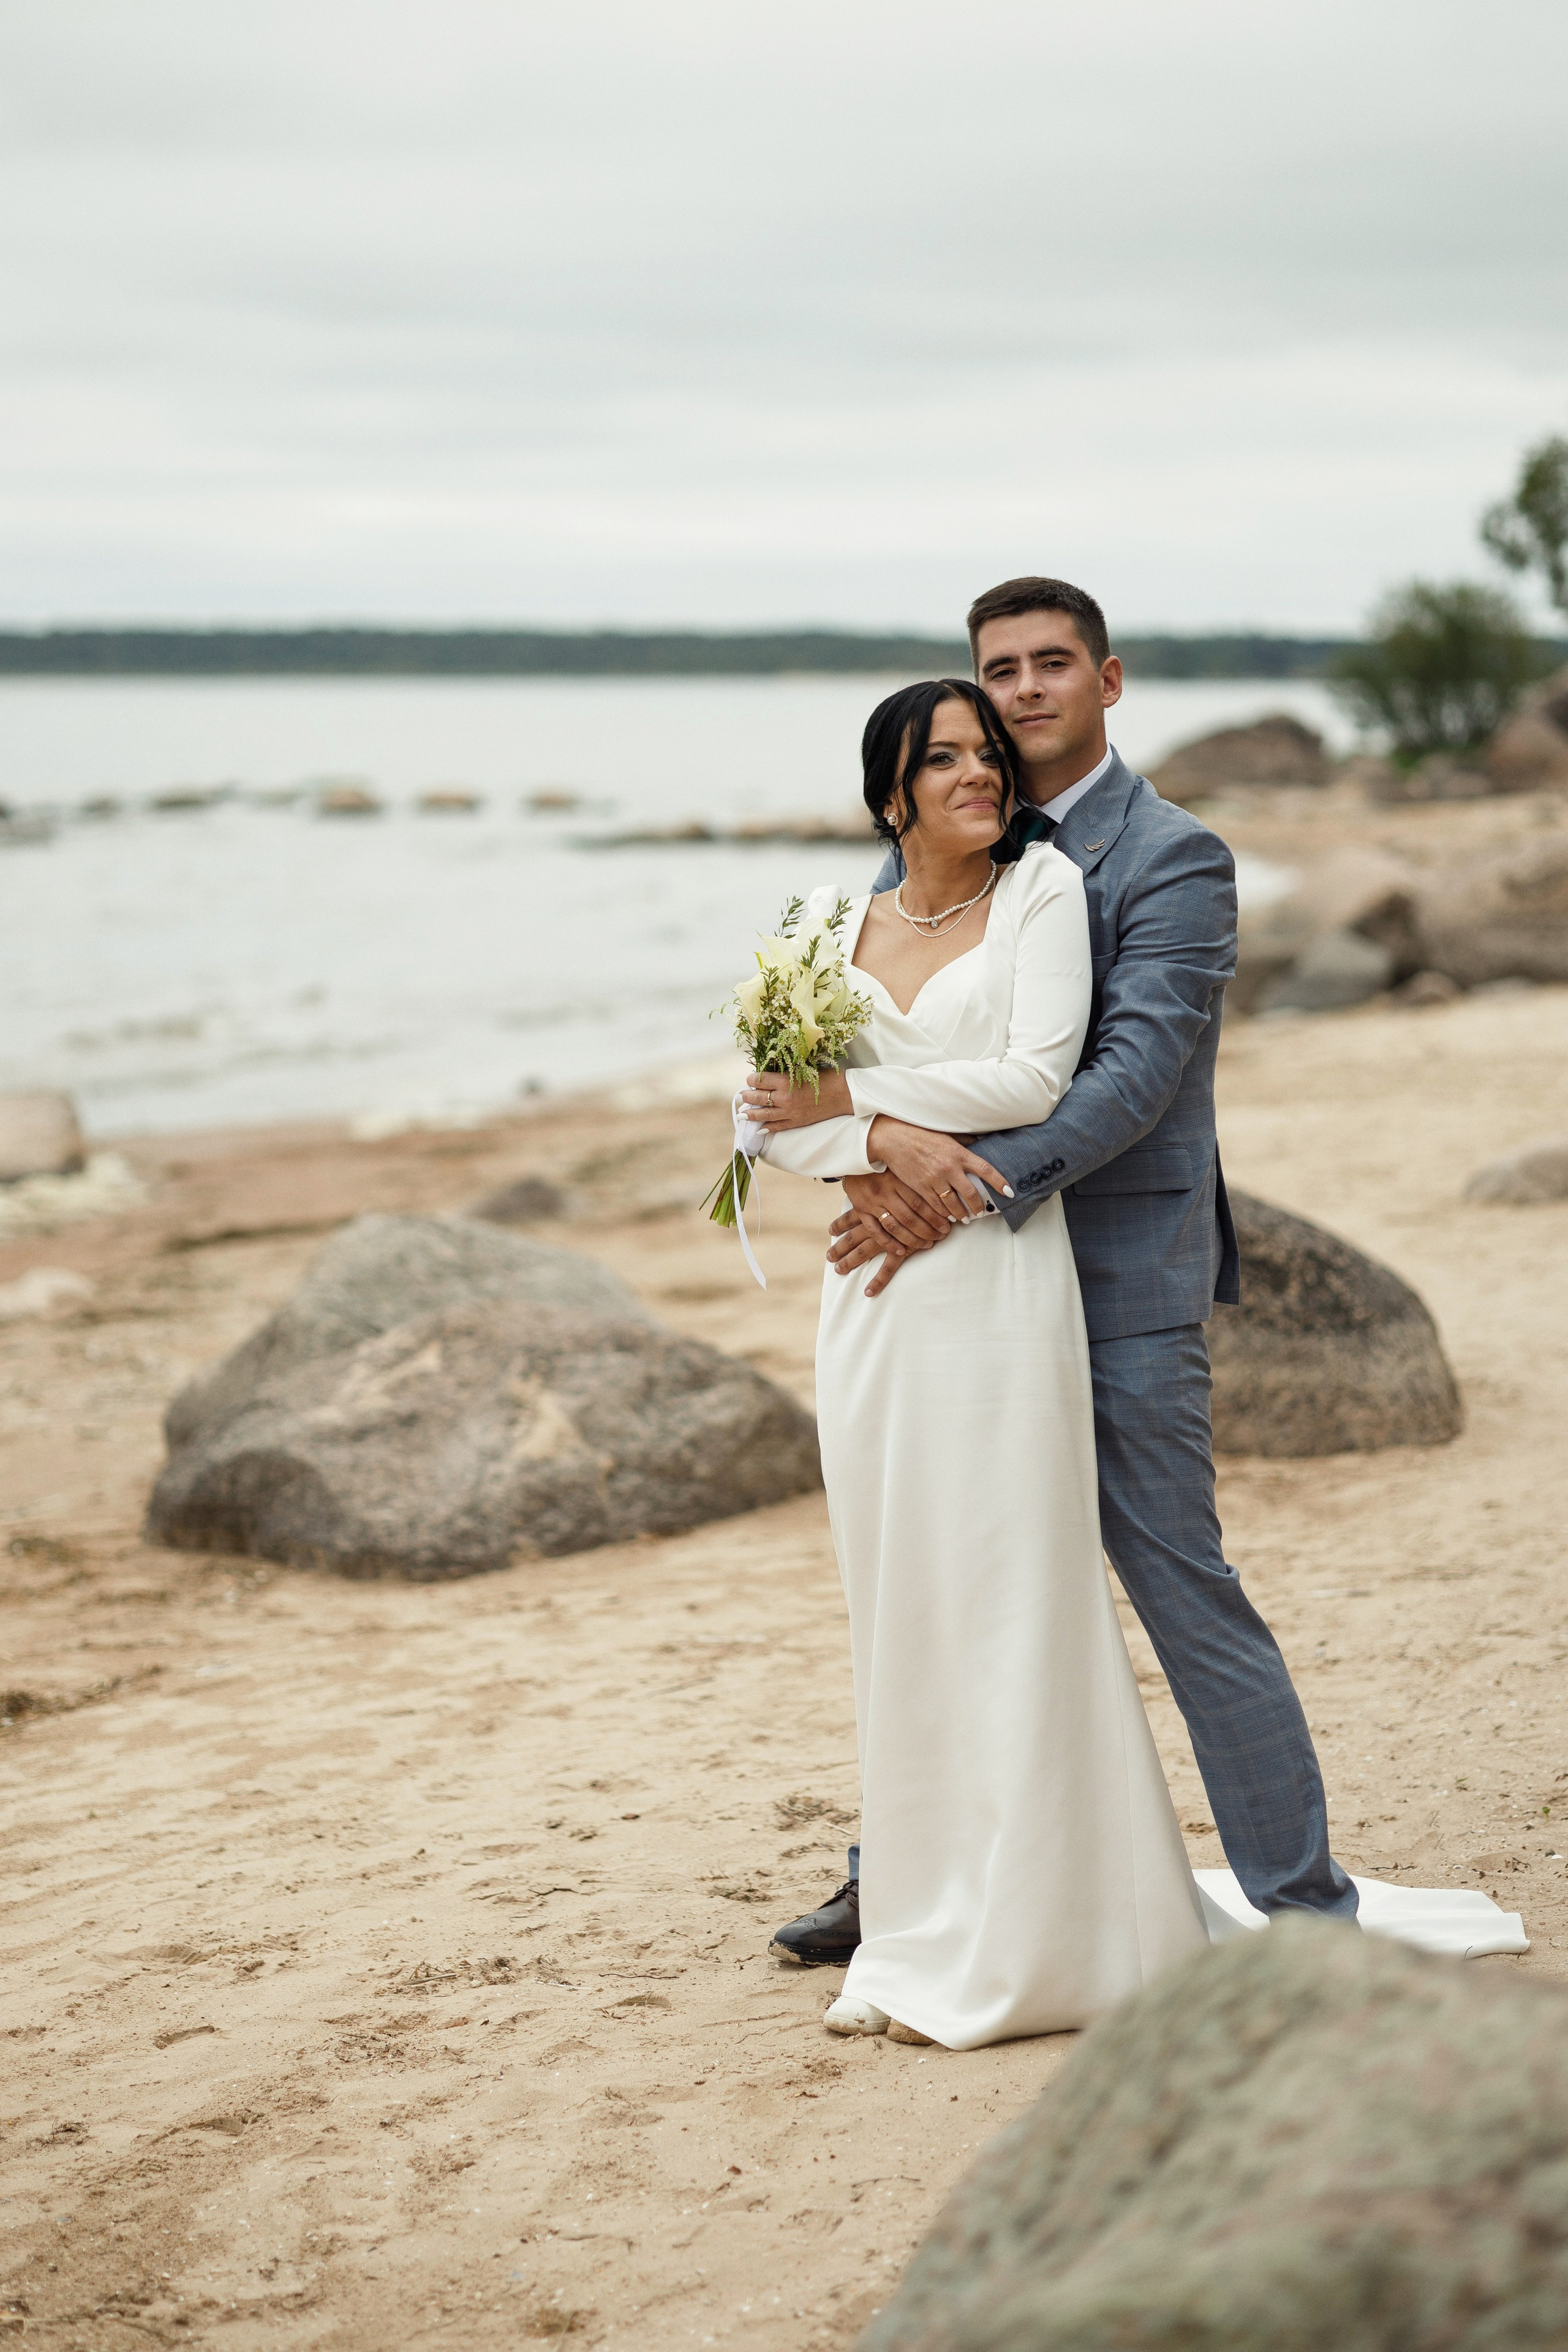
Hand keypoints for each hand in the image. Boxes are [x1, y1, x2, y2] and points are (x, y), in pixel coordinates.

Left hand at [742, 1069, 852, 1129]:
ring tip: (742, 1113)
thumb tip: (770, 1075)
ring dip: (751, 1113)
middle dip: (747, 1095)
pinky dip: (767, 1128)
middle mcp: (784, 1097)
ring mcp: (790, 1112)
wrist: (844, 1094)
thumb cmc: (826, 1077)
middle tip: (742, 1095)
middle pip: (758, 1097)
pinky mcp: (797, 1122)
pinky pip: (777, 1126)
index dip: (752, 1079)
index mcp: (786, 1081)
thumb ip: (786, 1072)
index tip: (750, 1079)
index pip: (759, 1080)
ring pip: (764, 1115)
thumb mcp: (803, 1069)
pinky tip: (760, 1129)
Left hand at [826, 1170, 959, 1299]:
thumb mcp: (898, 1177)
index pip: (852, 1216)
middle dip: (840, 1247)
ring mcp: (890, 1234)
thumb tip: (879, 1180)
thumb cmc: (919, 1179)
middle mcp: (878, 1219)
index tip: (830, 1231)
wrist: (939, 1189)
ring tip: (838, 1271)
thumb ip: (889, 1183)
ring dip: (851, 1261)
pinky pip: (889, 1266)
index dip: (840, 1224)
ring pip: (865, 1251)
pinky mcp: (904, 1246)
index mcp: (875, 1202)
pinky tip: (868, 1291)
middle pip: (853, 1236)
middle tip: (829, 1257)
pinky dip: (878, 1279)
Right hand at [840, 1170, 949, 1252]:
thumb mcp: (904, 1166)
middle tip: (942, 1236)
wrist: (857, 1158)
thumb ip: (920, 1180)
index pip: (921, 1203)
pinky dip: (888, 1243)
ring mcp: (872, 1202)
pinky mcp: (861, 1209)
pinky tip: (900, 1251)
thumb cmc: (887, 1165)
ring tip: (927, 1244)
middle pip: (910, 1217)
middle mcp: (885, 1191)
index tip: (948, 1224)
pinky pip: (875, 1231)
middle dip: (928, 1230)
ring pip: (894, 1227)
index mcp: (898, 1179)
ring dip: (912, 1239)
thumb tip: (946, 1193)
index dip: (936, 1217)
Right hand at [866, 1117, 1012, 1221]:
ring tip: (963, 1218)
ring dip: (961, 1214)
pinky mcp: (921, 1188)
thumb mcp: (947, 1136)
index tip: (1009, 1192)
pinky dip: (943, 1214)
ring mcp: (935, 1179)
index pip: (985, 1170)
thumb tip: (981, 1145)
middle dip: (978, 1207)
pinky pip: (936, 1206)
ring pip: (953, 1204)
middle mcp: (949, 1168)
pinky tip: (946, 1216)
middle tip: (980, 1212)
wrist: (895, 1139)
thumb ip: (965, 1143)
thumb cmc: (922, 1135)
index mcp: (959, 1154)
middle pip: (971, 1194)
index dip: (999, 1182)